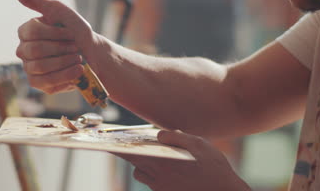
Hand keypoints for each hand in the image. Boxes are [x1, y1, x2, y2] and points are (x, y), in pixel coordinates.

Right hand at [13, 0, 94, 93]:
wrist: (94, 55)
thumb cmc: (77, 32)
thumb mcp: (60, 12)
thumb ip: (36, 0)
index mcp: (27, 32)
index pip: (31, 31)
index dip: (54, 33)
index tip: (70, 32)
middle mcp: (24, 50)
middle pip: (35, 51)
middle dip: (62, 49)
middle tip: (76, 47)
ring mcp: (30, 68)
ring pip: (39, 67)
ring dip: (65, 62)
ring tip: (78, 59)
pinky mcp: (39, 84)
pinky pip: (46, 83)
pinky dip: (66, 76)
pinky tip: (77, 71)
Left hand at [115, 130, 250, 190]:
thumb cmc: (214, 169)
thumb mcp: (199, 145)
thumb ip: (176, 137)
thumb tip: (158, 134)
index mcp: (162, 160)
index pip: (131, 152)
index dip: (116, 145)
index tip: (105, 141)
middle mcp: (158, 175)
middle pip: (133, 161)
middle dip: (126, 151)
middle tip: (119, 143)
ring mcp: (161, 186)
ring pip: (140, 173)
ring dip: (141, 164)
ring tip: (153, 154)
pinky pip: (151, 182)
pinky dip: (151, 173)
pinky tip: (165, 168)